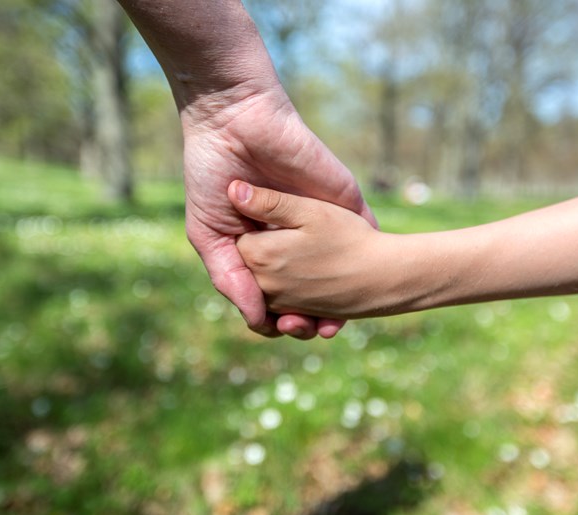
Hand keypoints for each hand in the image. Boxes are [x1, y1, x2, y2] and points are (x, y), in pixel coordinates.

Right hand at [182, 88, 376, 337]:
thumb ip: (231, 279)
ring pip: (341, 272)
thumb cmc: (212, 176)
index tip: (281, 328)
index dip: (279, 317)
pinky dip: (367, 261)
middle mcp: (293, 240)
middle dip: (311, 316)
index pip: (277, 296)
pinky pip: (365, 234)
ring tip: (332, 322)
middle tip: (306, 328)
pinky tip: (362, 285)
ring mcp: (321, 222)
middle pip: (312, 292)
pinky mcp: (345, 202)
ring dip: (342, 300)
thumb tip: (256, 320)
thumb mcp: (210, 236)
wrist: (233, 123)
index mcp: (261, 250)